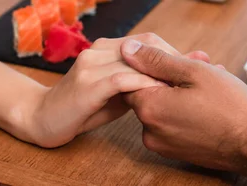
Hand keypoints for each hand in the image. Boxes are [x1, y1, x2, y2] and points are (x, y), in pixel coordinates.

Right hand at [23, 33, 209, 147]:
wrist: (44, 119)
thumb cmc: (86, 106)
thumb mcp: (121, 92)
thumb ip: (144, 81)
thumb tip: (178, 78)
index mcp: (109, 48)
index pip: (149, 42)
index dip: (176, 52)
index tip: (201, 64)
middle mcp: (101, 50)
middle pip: (148, 46)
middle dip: (177, 59)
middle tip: (202, 71)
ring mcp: (92, 64)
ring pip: (138, 61)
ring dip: (166, 72)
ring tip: (190, 83)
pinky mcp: (88, 84)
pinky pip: (123, 80)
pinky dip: (146, 85)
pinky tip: (164, 93)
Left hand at [121, 40, 246, 184]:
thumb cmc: (229, 107)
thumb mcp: (194, 72)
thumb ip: (157, 60)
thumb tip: (128, 50)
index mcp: (150, 108)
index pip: (133, 79)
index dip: (158, 67)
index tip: (183, 64)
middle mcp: (149, 131)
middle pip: (151, 94)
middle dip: (173, 79)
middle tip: (202, 69)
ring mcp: (162, 145)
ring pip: (165, 108)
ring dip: (182, 94)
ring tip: (211, 87)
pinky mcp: (175, 152)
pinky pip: (173, 125)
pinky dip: (186, 112)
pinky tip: (209, 104)